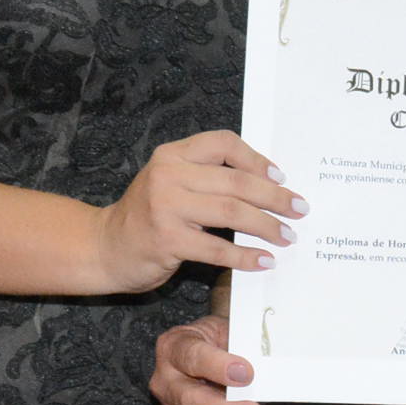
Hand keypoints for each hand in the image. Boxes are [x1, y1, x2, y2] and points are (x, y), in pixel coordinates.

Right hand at [93, 130, 302, 292]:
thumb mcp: (173, 183)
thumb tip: (270, 184)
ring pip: (231, 212)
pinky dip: (245, 255)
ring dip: (266, 226)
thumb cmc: (150, 216)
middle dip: (274, 197)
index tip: (281, 178)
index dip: (257, 160)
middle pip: (236, 181)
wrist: (106, 247)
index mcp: (173, 155)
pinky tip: (264, 261)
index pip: (223, 143)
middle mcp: (168, 174)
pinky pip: (217, 247)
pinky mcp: (166, 240)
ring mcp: (165, 207)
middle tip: (299, 210)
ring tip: (287, 237)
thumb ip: (209, 176)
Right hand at [147, 313, 288, 404]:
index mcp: (174, 347)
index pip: (191, 357)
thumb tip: (266, 362)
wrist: (213, 350)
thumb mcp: (229, 327)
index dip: (218, 367)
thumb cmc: (221, 337)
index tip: (247, 374)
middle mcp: (167, 382)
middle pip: (190, 402)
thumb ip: (241, 344)